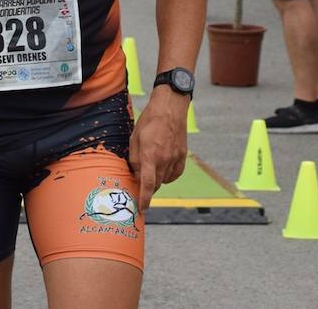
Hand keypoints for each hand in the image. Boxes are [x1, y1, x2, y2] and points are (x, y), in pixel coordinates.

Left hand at [128, 87, 188, 211]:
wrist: (170, 108)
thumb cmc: (149, 121)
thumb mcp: (134, 138)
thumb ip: (134, 159)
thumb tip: (136, 175)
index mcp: (150, 155)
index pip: (147, 184)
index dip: (144, 199)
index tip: (142, 209)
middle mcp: (164, 159)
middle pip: (156, 184)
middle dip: (147, 186)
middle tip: (140, 180)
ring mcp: (175, 158)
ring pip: (165, 180)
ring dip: (157, 179)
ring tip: (151, 166)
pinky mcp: (183, 156)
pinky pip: (175, 174)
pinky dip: (168, 175)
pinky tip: (163, 168)